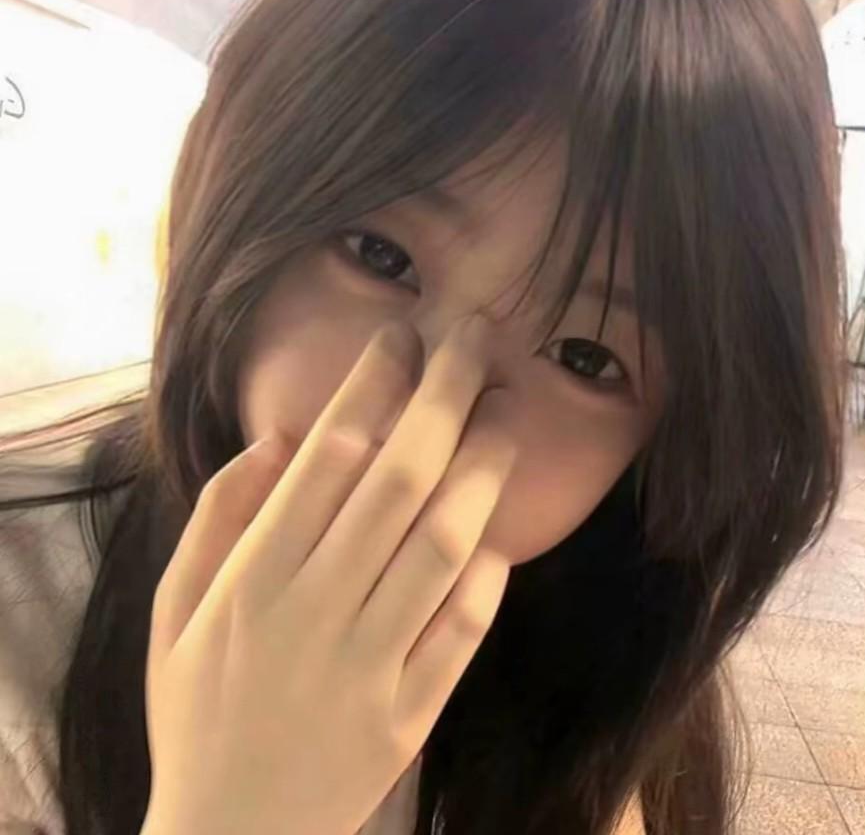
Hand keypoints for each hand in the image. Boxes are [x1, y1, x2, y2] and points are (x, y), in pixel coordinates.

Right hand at [141, 316, 514, 834]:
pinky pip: (462, 633)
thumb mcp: (171, 611)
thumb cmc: (196, 711)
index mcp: (251, 580)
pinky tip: (500, 529)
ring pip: (441, 548)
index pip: (324, 457)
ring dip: (481, 471)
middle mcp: (313, 613)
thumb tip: (279, 439)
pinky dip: (487, 576)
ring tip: (504, 411)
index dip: (369, 386)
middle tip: (473, 339)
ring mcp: (368, 668)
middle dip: (443, 397)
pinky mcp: (408, 718)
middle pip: (396, 483)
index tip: (399, 336)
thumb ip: (216, 519)